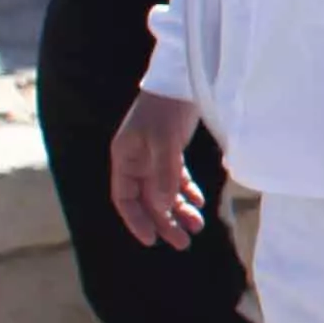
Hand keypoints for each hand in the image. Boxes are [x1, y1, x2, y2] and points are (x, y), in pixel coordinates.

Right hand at [109, 92, 208, 249]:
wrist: (182, 79)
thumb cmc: (166, 109)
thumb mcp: (165, 142)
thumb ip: (163, 174)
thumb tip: (162, 208)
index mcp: (124, 158)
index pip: (124, 198)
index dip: (136, 221)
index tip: (152, 240)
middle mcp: (136, 160)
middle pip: (147, 201)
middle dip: (164, 222)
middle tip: (183, 243)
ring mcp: (153, 155)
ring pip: (164, 192)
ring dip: (179, 210)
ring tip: (197, 226)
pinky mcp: (171, 150)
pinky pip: (176, 179)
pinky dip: (187, 191)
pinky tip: (199, 202)